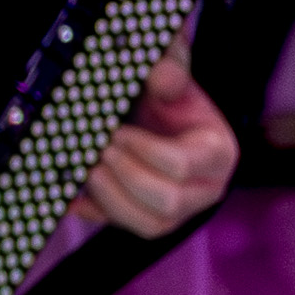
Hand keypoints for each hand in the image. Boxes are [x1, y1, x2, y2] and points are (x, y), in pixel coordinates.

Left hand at [77, 53, 236, 242]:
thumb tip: (163, 80)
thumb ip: (170, 66)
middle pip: (169, 201)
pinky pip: (127, 227)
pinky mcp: (154, 220)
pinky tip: (76, 196)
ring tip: (89, 170)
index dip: (144, 151)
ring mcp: (182, 210)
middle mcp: (208, 189)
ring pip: (151, 225)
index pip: (183, 165)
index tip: (118, 133)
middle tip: (101, 151)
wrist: (156, 114)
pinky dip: (98, 212)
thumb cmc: (166, 97)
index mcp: (218, 153)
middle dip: (127, 176)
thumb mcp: (169, 73)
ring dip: (113, 199)